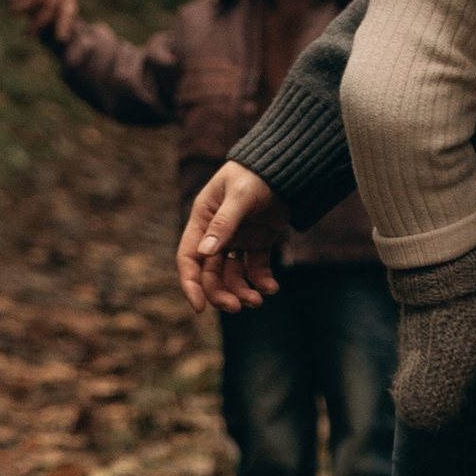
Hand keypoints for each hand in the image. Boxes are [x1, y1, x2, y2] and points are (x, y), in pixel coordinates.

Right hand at [178, 163, 285, 312]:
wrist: (286, 167)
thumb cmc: (256, 175)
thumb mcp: (239, 196)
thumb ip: (224, 223)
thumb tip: (205, 252)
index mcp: (203, 221)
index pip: (189, 258)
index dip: (191, 284)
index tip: (199, 307)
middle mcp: (217, 234)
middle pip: (211, 274)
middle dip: (222, 293)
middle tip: (238, 307)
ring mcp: (238, 241)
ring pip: (233, 276)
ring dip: (243, 291)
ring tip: (258, 300)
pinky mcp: (258, 244)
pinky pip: (256, 269)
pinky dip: (262, 281)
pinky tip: (272, 288)